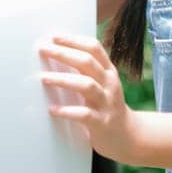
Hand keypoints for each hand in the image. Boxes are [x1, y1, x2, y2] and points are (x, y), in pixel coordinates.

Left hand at [39, 34, 137, 160]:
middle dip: (64, 54)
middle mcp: (109, 83)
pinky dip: (67, 111)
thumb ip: (87, 71)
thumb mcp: (103, 84)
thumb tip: (58, 54)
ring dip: (63, 79)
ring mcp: (106, 102)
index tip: (54, 36)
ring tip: (44, 78)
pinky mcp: (101, 122)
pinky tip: (52, 109)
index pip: (94, 48)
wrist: (128, 135)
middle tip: (43, 50)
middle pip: (87, 62)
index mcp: (108, 71)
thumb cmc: (107, 106)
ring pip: (86, 85)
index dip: (74, 40)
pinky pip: (84, 114)